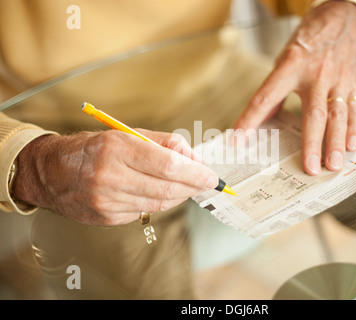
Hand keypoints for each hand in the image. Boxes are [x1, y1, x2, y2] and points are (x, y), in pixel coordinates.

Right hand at [12, 130, 218, 225]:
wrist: (50, 171)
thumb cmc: (92, 148)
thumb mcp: (128, 134)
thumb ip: (165, 143)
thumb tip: (195, 160)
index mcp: (117, 148)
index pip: (169, 166)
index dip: (196, 174)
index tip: (212, 177)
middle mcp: (111, 176)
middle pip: (168, 188)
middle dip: (193, 187)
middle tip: (206, 182)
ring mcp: (108, 201)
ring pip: (159, 203)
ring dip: (180, 195)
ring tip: (187, 186)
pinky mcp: (107, 217)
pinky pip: (144, 211)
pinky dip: (159, 202)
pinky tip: (159, 192)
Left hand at [234, 1, 355, 174]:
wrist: (343, 18)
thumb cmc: (309, 44)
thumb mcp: (285, 60)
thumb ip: (275, 91)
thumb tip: (259, 122)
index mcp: (291, 67)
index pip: (266, 97)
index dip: (250, 119)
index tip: (238, 140)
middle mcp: (316, 75)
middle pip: (313, 115)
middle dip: (312, 144)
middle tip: (310, 168)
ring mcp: (339, 80)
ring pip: (339, 116)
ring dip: (336, 143)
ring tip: (333, 165)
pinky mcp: (355, 83)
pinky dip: (355, 129)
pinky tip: (352, 146)